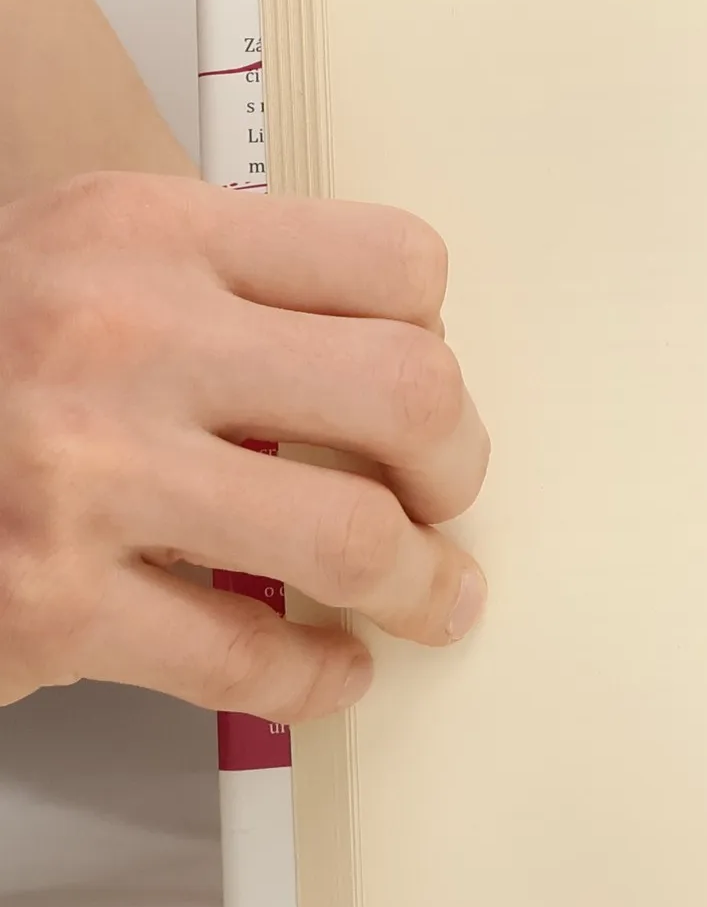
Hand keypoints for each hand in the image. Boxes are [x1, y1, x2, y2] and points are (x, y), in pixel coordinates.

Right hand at [0, 173, 488, 721]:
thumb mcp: (69, 263)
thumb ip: (214, 292)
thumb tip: (389, 365)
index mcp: (141, 230)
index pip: (391, 263)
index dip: (436, 338)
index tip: (421, 388)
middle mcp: (120, 333)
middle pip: (409, 392)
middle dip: (456, 465)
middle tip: (444, 500)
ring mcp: (85, 472)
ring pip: (353, 535)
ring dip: (419, 584)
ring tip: (427, 599)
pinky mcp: (51, 602)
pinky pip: (250, 656)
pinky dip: (316, 676)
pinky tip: (327, 667)